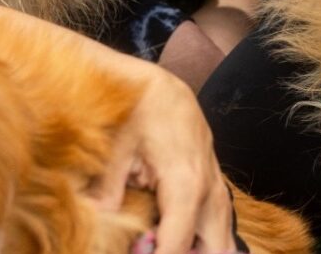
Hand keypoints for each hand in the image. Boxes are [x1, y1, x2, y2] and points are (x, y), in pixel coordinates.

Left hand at [93, 54, 235, 253]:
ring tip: (162, 245)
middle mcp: (208, 189)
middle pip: (214, 248)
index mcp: (185, 184)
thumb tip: (98, 221)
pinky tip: (182, 243)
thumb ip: (108, 191)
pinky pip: (218, 221)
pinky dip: (204, 239)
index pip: (178, 246)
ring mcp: (215, 185)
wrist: (159, 84)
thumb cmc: (137, 109)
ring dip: (200, 250)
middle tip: (152, 251)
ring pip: (222, 236)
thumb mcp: (115, 149)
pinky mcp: (212, 182)